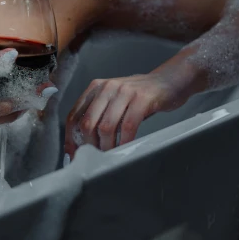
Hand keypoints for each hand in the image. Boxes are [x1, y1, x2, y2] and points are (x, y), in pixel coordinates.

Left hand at [64, 72, 188, 156]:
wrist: (167, 81)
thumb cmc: (139, 95)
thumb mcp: (113, 99)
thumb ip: (98, 114)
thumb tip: (83, 141)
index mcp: (95, 88)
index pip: (74, 115)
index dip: (71, 138)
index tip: (73, 153)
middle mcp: (107, 88)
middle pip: (87, 123)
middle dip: (89, 145)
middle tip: (94, 158)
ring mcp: (124, 92)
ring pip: (106, 126)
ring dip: (106, 146)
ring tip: (109, 155)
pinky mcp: (142, 99)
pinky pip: (128, 126)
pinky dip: (124, 141)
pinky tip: (124, 147)